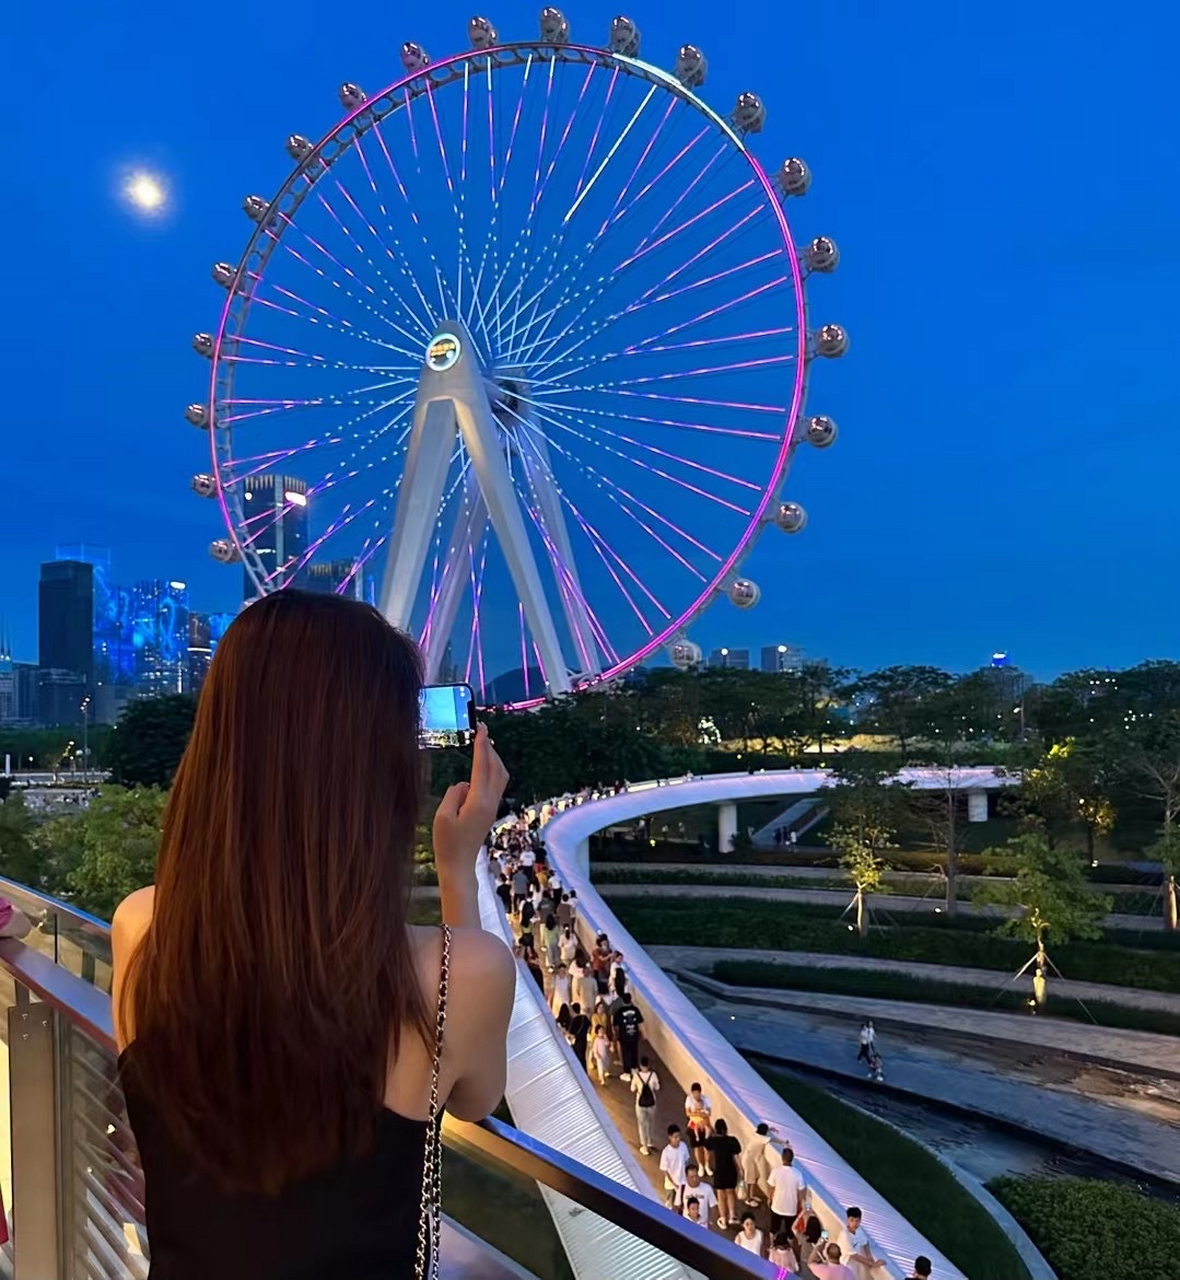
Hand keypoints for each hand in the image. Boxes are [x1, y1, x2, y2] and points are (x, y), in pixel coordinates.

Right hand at [433, 723, 508, 876]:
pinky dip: (491, 770)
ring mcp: (492, 807)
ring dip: (494, 759)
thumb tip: (464, 784)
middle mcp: (490, 802)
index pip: (482, 766)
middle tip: (483, 730)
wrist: (459, 866)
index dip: (482, 746)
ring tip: (484, 745)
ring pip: (500, 776)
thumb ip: (453, 794)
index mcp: (479, 802)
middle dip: (490, 748)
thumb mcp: (442, 816)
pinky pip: (496, 785)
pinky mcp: (489, 812)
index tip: (481, 728)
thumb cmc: (447, 844)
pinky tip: (482, 768)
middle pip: (496, 768)